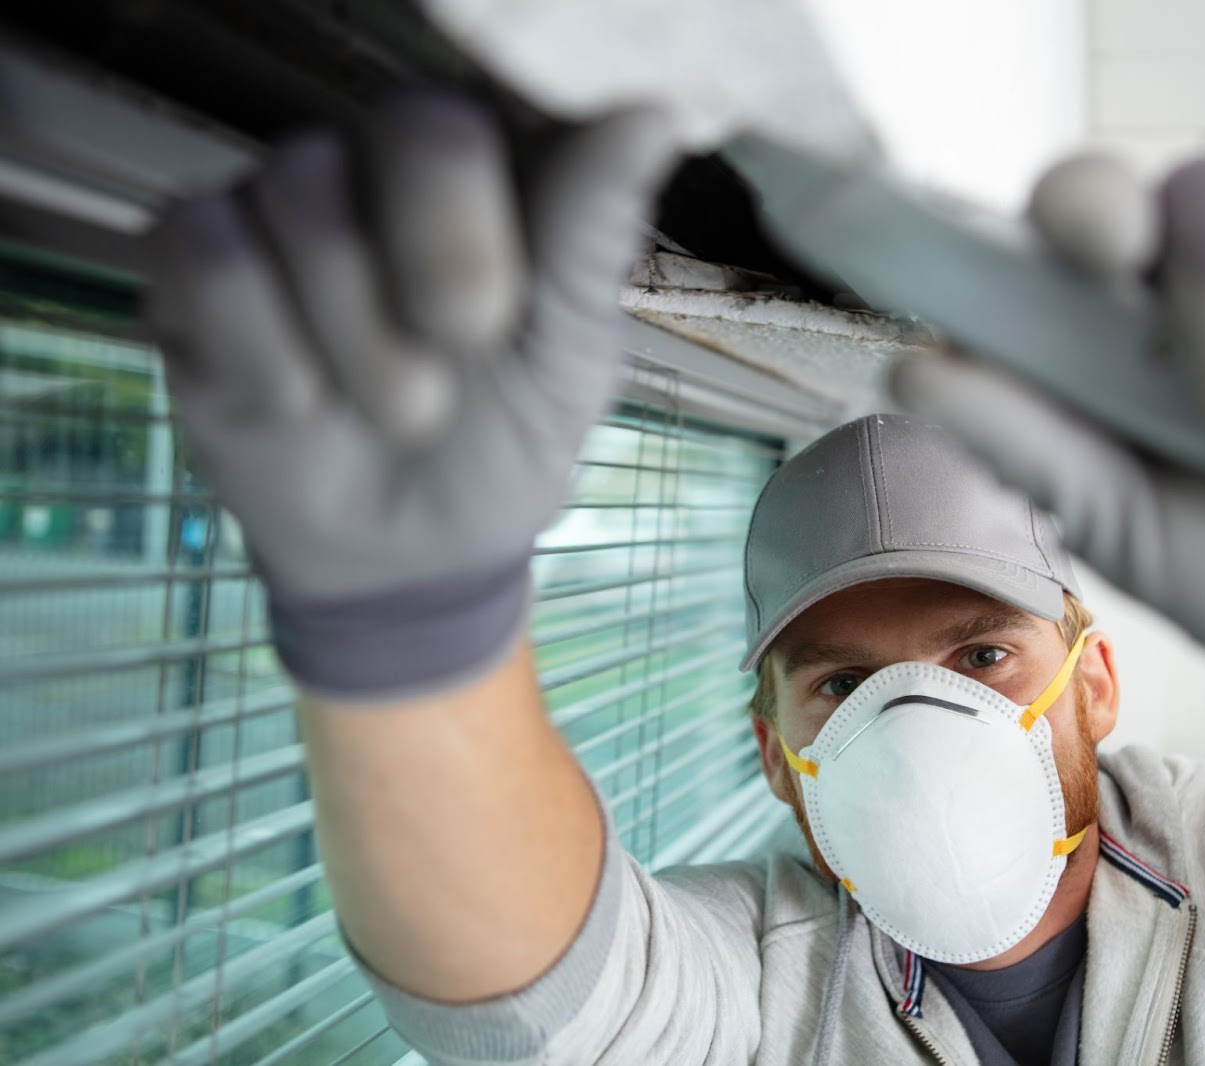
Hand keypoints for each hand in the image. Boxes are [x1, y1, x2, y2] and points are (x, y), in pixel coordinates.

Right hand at [146, 94, 675, 697]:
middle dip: (445, 266)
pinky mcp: (198, 254)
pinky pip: (206, 247)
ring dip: (356, 336)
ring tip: (394, 408)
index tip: (504, 320)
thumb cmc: (502, 446)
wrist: (405, 558)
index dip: (496, 220)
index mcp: (498, 178)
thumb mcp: (567, 362)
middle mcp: (392, 164)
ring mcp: (290, 200)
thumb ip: (592, 239)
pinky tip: (296, 401)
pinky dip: (259, 347)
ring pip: (300, 190)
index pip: (505, 117)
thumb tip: (654, 115)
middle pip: (410, 125)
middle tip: (463, 352)